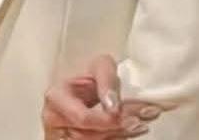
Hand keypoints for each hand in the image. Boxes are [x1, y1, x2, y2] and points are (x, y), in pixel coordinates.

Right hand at [42, 54, 161, 138]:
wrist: (84, 87)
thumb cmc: (88, 76)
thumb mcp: (99, 65)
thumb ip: (106, 80)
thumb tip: (112, 105)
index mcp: (56, 97)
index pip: (82, 117)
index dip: (105, 119)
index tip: (123, 112)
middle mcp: (55, 120)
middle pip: (90, 133)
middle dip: (119, 126)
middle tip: (142, 117)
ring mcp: (63, 135)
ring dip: (122, 133)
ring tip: (142, 122)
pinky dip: (118, 137)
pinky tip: (133, 129)